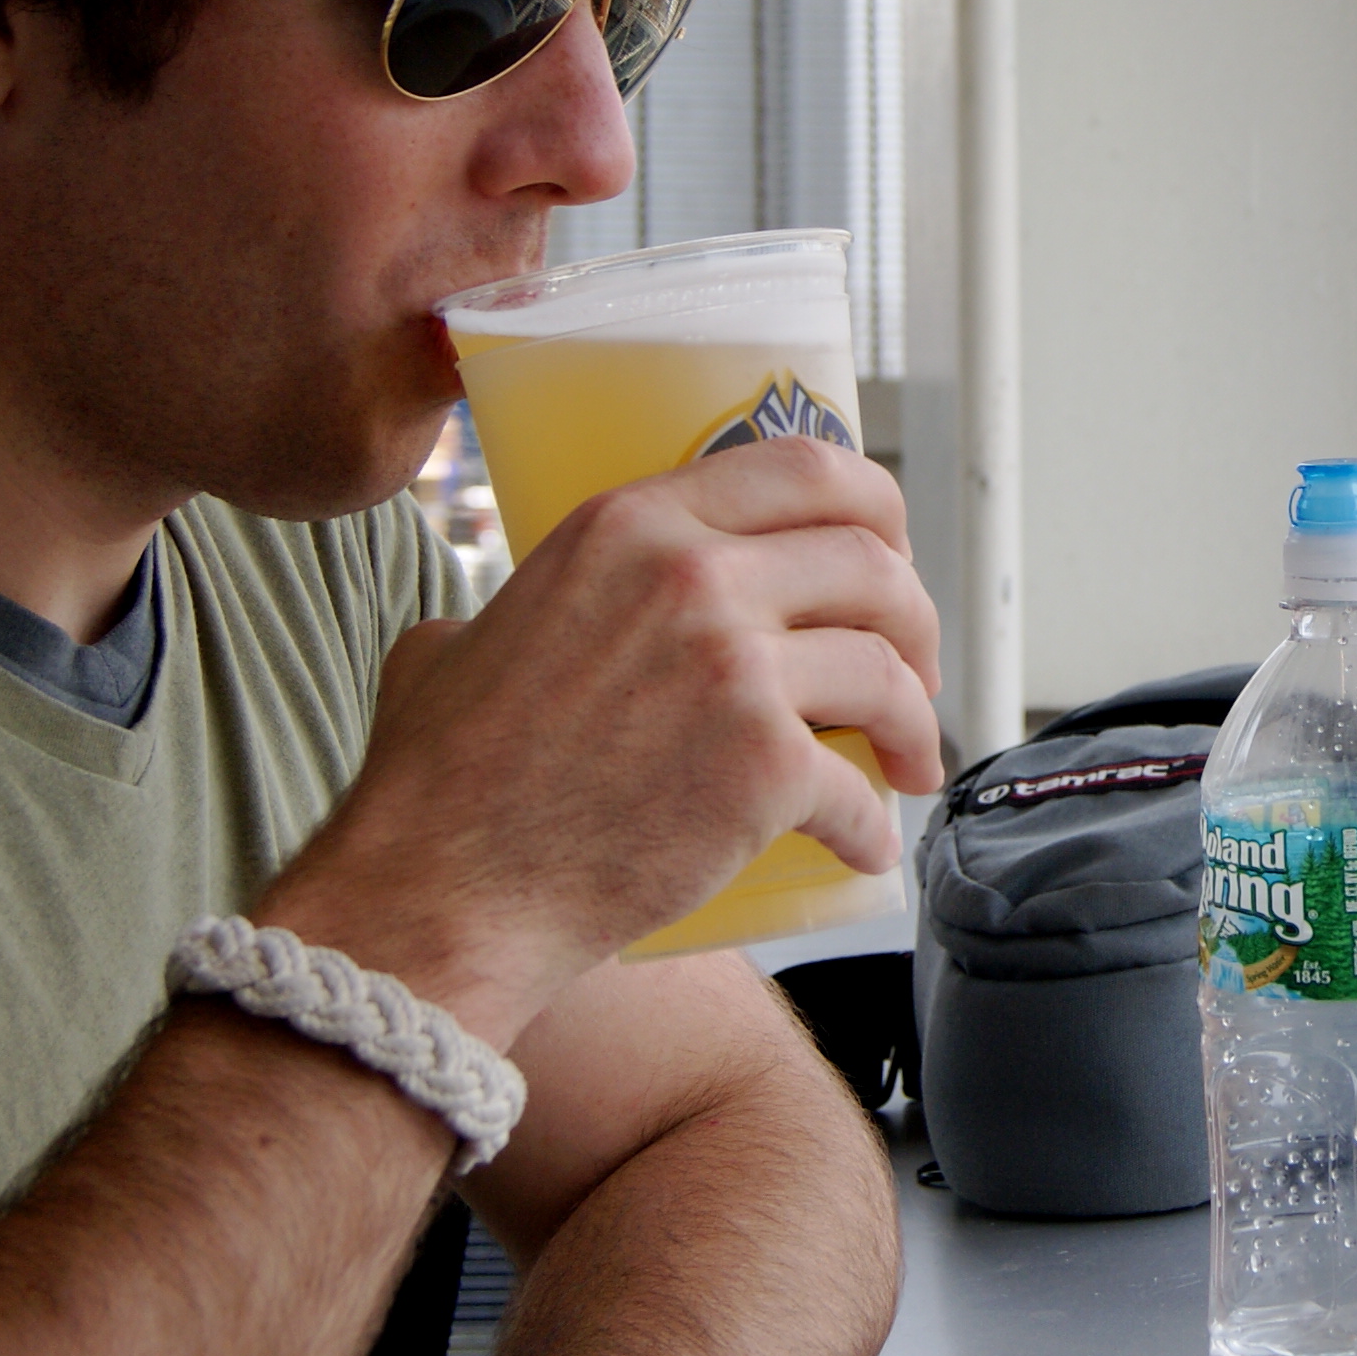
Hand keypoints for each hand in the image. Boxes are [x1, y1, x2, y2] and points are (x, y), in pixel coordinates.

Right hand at [272, 435, 943, 1041]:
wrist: (441, 889)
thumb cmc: (439, 784)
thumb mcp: (461, 637)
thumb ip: (515, 605)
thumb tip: (507, 619)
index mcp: (631, 524)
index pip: (802, 466)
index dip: (873, 509)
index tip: (888, 557)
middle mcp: (691, 575)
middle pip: (870, 561)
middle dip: (915, 616)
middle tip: (910, 669)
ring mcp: (733, 667)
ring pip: (886, 669)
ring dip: (917, 719)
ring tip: (906, 760)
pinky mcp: (761, 765)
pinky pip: (859, 788)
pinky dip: (874, 827)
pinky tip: (863, 847)